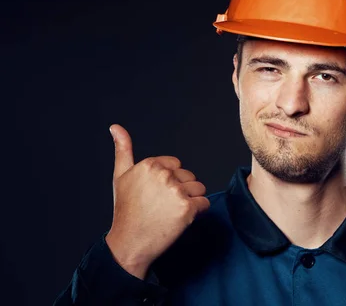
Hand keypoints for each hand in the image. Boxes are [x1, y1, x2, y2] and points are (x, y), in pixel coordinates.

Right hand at [105, 124, 209, 278]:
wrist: (129, 243)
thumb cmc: (126, 211)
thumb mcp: (121, 176)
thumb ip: (123, 149)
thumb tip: (116, 127)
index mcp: (150, 165)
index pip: (176, 165)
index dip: (170, 181)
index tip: (156, 194)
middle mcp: (164, 175)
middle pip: (189, 176)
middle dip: (181, 190)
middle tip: (162, 206)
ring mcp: (176, 191)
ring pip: (199, 189)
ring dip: (191, 201)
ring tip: (171, 212)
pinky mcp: (187, 208)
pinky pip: (204, 204)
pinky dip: (197, 212)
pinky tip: (180, 219)